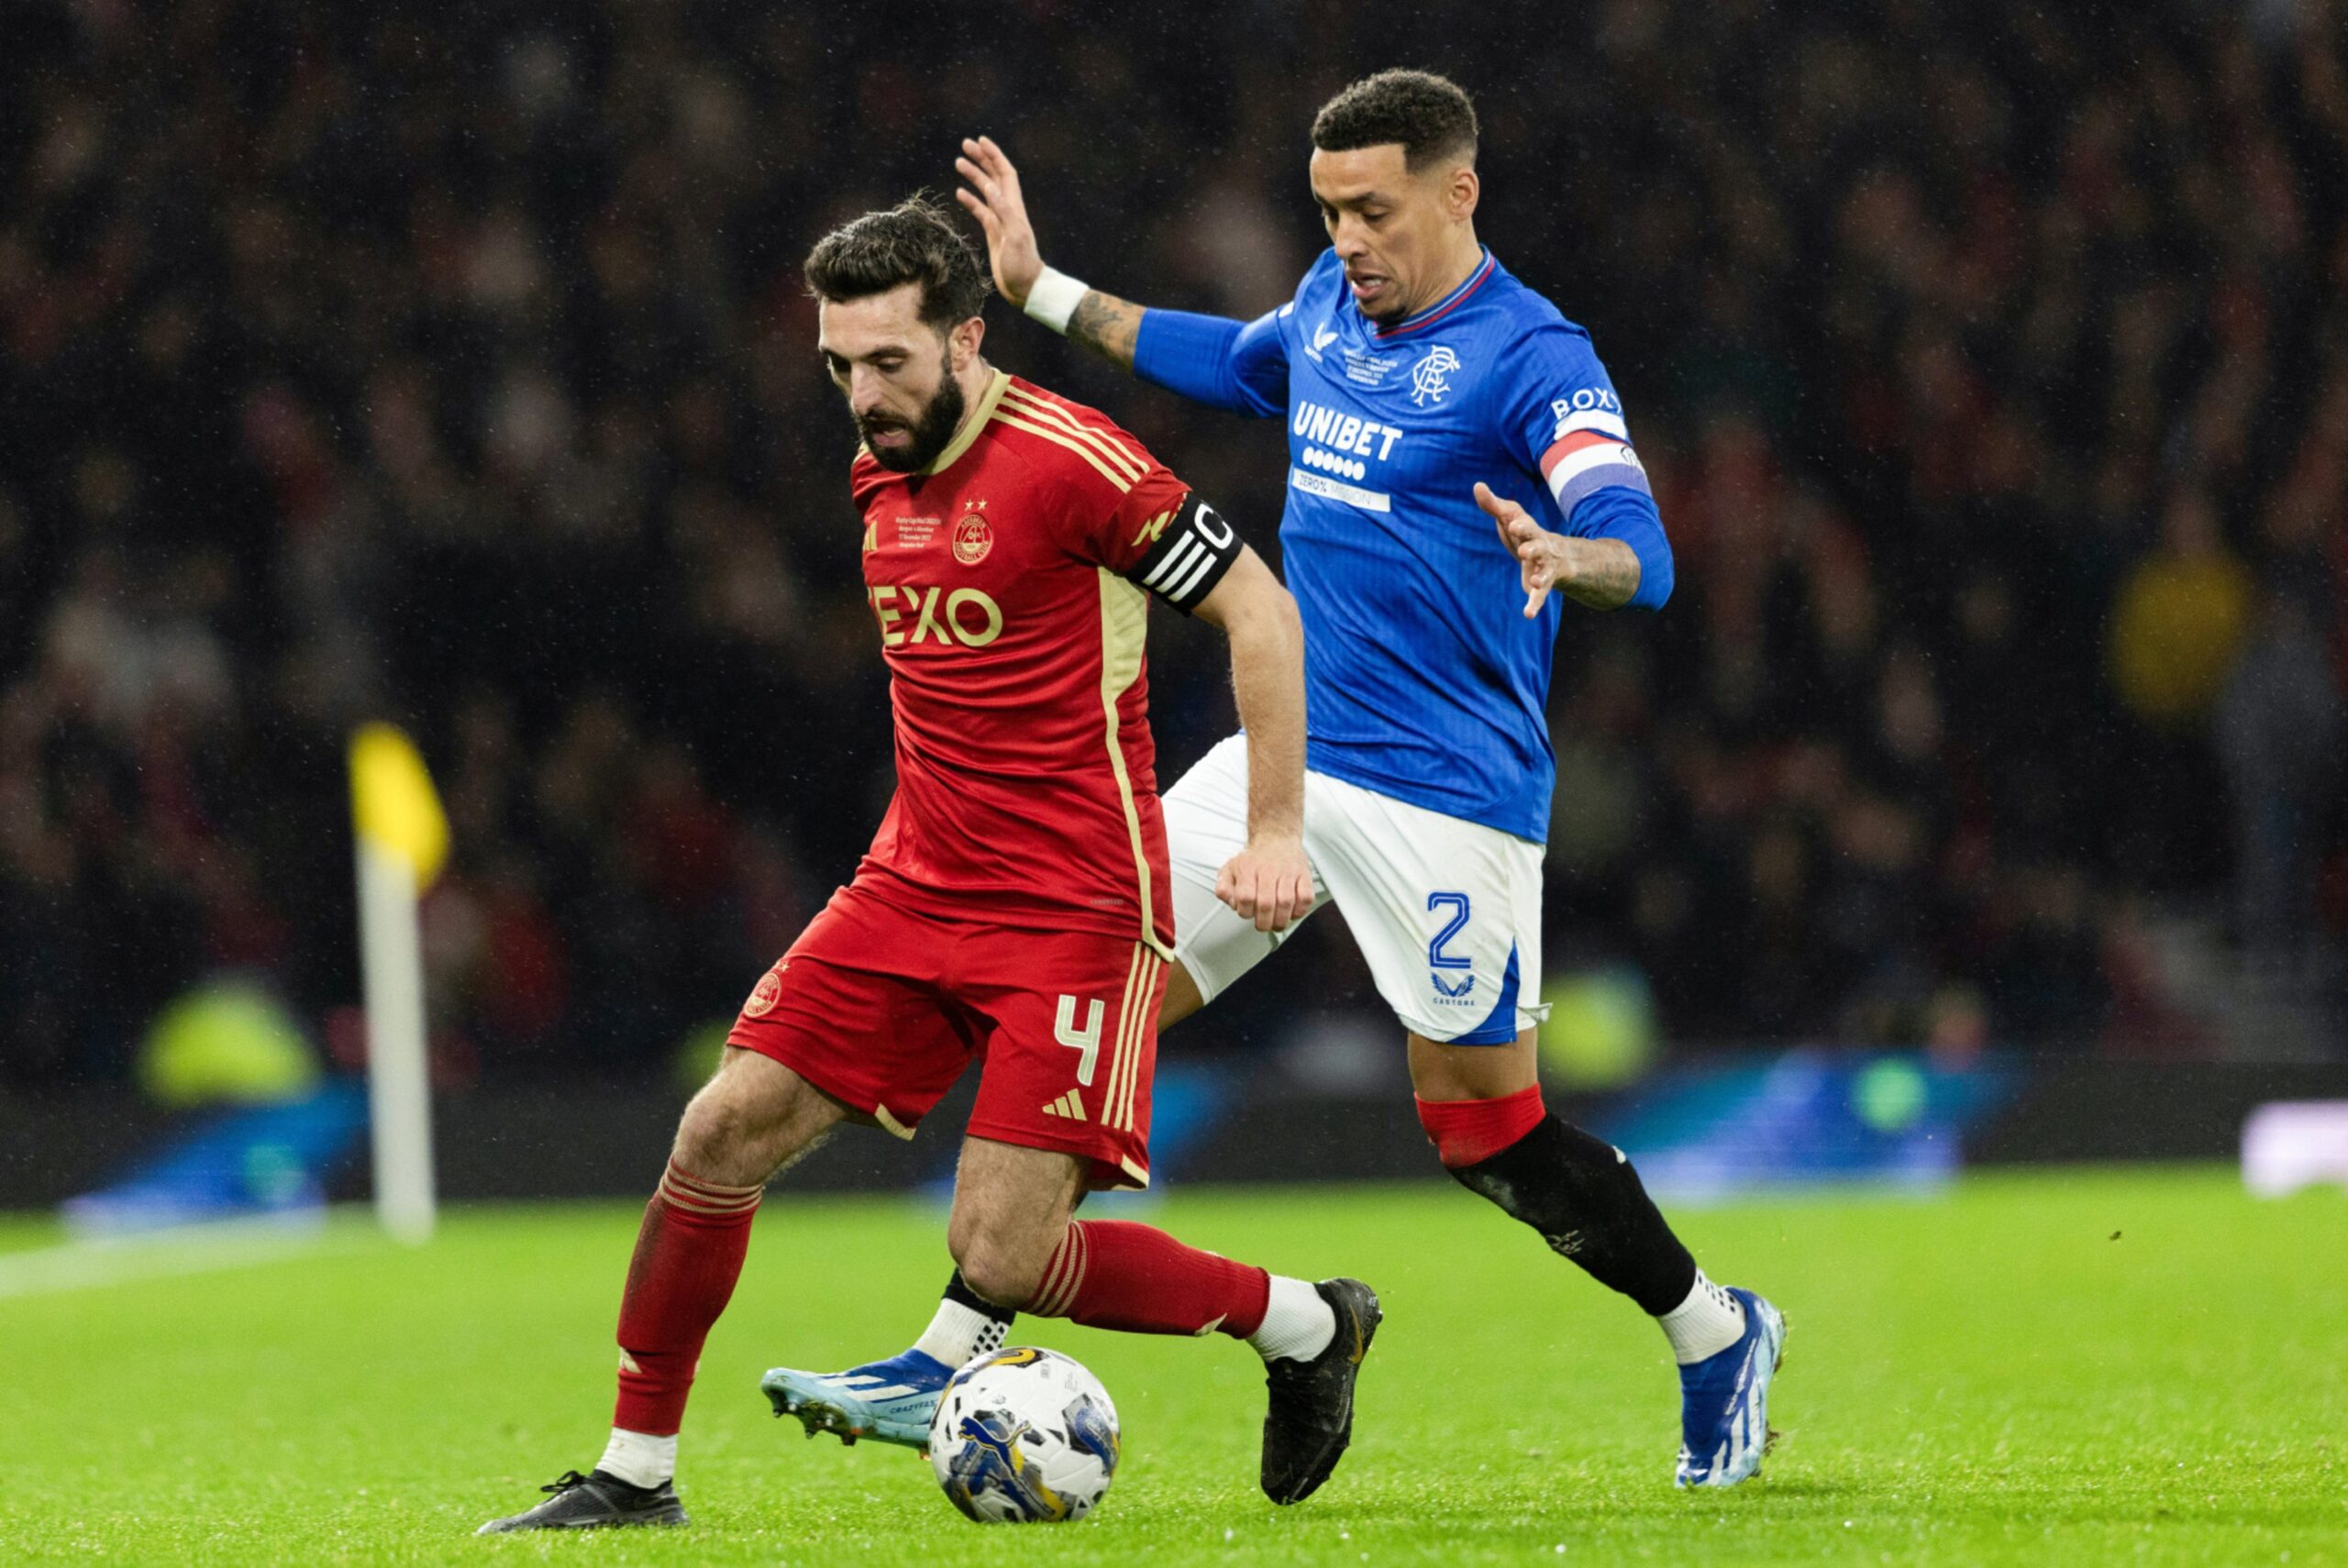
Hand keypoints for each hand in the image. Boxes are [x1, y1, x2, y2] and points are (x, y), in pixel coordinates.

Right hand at [954, 135, 1043, 306]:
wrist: (1025, 287)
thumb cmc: (1022, 264)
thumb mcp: (1014, 236)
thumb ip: (1003, 211)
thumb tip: (990, 186)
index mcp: (1014, 207)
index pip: (1005, 173)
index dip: (994, 155)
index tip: (980, 140)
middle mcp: (1008, 209)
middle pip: (994, 176)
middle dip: (981, 159)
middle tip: (965, 144)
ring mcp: (1000, 220)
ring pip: (985, 191)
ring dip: (973, 176)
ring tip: (958, 162)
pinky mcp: (993, 232)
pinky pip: (980, 211)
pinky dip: (971, 200)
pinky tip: (959, 193)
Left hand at [1216, 832, 1312, 932]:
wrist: (1276, 838)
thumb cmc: (1252, 860)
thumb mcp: (1230, 869)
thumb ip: (1223, 888)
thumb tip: (1232, 903)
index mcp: (1248, 869)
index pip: (1245, 897)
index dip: (1245, 912)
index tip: (1247, 913)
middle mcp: (1268, 869)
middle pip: (1266, 903)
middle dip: (1264, 922)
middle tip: (1263, 925)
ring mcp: (1288, 872)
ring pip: (1287, 902)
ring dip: (1281, 920)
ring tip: (1277, 923)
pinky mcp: (1304, 875)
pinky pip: (1306, 897)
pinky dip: (1300, 910)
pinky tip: (1292, 912)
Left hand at [1477, 481, 1571, 617]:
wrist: (1555, 554)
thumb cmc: (1525, 532)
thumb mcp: (1510, 516)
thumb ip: (1492, 504)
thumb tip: (1477, 485)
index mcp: (1530, 531)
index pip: (1527, 527)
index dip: (1522, 526)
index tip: (1513, 525)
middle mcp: (1540, 548)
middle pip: (1538, 548)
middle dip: (1532, 548)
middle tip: (1523, 551)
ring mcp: (1543, 568)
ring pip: (1544, 573)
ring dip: (1540, 577)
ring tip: (1534, 581)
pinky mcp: (1542, 585)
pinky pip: (1540, 596)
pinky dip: (1535, 605)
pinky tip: (1528, 615)